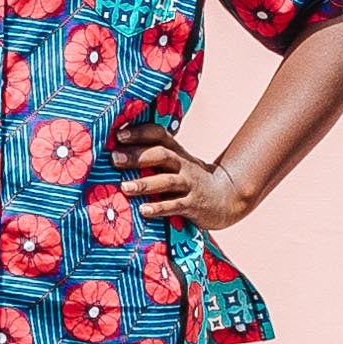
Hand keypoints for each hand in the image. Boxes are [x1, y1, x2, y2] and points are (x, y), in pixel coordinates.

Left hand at [110, 120, 250, 228]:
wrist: (228, 197)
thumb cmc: (191, 180)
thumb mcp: (177, 163)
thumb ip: (153, 157)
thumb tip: (116, 153)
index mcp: (177, 152)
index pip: (159, 135)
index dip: (140, 133)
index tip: (118, 135)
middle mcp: (183, 165)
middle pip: (161, 155)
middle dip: (137, 157)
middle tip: (114, 159)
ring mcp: (190, 184)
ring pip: (167, 181)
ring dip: (145, 183)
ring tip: (125, 187)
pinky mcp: (194, 205)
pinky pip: (175, 206)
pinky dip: (159, 208)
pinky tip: (143, 210)